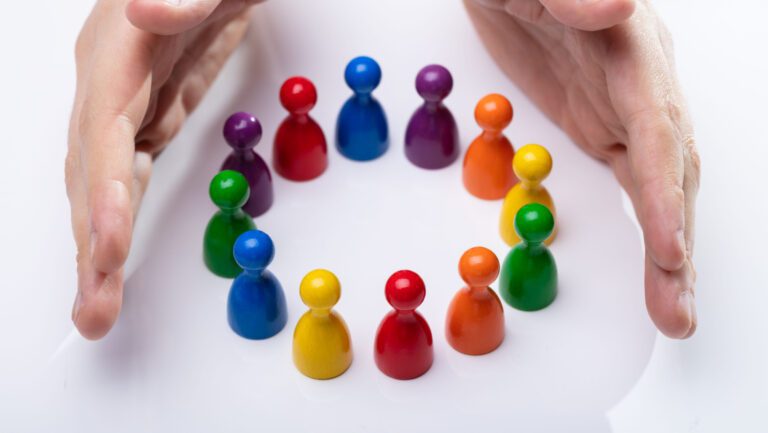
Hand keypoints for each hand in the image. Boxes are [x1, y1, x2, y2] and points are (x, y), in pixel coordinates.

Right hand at [66, 0, 259, 339]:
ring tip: (97, 304)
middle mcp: (110, 84)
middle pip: (92, 170)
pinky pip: (129, 172)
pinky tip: (111, 258)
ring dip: (100, 246)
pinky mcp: (150, 113)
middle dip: (92, 242)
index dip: (103, 190)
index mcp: (117, 51)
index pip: (103, 130)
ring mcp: (127, 102)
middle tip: (94, 310)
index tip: (108, 246)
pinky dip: (120, 218)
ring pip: (105, 181)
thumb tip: (145, 13)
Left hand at [465, 0, 699, 337]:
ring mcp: (625, 110)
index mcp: (633, 49)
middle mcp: (641, 86)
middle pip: (670, 170)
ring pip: (659, 187)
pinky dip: (648, 227)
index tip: (668, 246)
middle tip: (677, 309)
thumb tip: (621, 6)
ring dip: (669, 251)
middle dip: (676, 243)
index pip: (657, 127)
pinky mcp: (602, 126)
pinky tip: (658, 266)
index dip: (663, 189)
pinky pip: (633, 182)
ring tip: (675, 309)